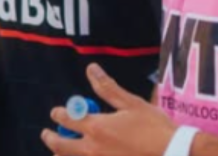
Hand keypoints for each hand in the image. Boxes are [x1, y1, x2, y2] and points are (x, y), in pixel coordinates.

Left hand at [41, 64, 177, 155]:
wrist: (170, 153)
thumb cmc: (153, 126)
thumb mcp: (131, 103)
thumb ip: (108, 88)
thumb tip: (91, 69)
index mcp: (96, 127)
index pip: (67, 118)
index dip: (59, 113)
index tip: (56, 112)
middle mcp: (92, 148)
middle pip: (60, 145)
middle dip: (50, 138)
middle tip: (46, 134)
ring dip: (61, 153)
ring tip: (59, 151)